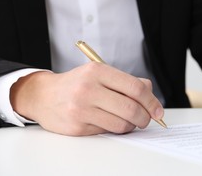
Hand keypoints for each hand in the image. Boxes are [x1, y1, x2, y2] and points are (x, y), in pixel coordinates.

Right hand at [9, 62, 163, 135]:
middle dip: (144, 117)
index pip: (135, 87)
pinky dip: (114, 129)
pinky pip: (107, 131)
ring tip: (128, 121)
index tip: (158, 111)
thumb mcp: (100, 73)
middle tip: (146, 120)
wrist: (44, 96)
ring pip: (121, 124)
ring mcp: (81, 108)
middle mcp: (88, 88)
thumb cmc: (78, 84)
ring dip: (130, 125)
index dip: (151, 101)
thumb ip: (127, 82)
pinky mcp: (77, 126)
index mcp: (98, 71)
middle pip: (131, 108)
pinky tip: (109, 122)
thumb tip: (150, 94)